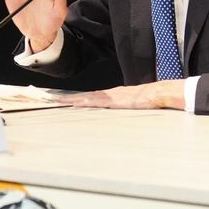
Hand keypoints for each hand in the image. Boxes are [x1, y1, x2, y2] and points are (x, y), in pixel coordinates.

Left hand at [63, 81, 184, 110]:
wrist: (158, 94)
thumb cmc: (149, 101)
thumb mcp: (134, 106)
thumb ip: (125, 109)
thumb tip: (120, 115)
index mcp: (112, 96)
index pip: (89, 97)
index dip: (75, 98)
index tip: (62, 100)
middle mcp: (108, 94)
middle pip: (83, 96)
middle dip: (66, 98)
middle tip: (50, 98)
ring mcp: (110, 97)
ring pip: (85, 97)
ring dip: (70, 100)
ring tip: (55, 100)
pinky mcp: (115, 101)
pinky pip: (96, 102)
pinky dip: (84, 102)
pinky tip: (74, 103)